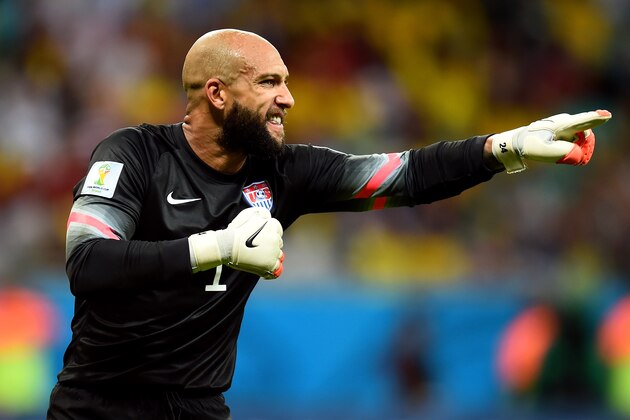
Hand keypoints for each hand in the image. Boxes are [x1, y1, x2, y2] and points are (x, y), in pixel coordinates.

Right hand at [189, 207, 284, 278]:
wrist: (227, 245)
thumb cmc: (236, 231)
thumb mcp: (250, 214)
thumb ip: (262, 214)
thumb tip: (268, 216)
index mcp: (273, 225)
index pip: (278, 230)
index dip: (269, 234)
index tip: (262, 237)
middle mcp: (276, 239)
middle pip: (278, 243)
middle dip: (270, 245)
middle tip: (257, 247)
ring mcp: (274, 253)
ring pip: (278, 255)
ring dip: (271, 256)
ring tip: (259, 256)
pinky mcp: (269, 265)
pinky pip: (277, 269)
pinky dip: (271, 269)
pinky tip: (264, 268)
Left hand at [490, 110, 611, 173]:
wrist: (516, 142)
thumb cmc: (529, 145)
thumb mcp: (543, 151)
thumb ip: (562, 152)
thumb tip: (578, 154)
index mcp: (561, 124)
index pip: (582, 121)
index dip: (596, 119)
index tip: (607, 115)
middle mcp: (566, 122)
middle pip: (585, 135)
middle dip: (583, 146)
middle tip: (568, 155)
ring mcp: (565, 126)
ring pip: (579, 140)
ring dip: (574, 148)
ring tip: (555, 150)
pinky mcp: (563, 131)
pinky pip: (574, 142)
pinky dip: (570, 148)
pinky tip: (556, 149)